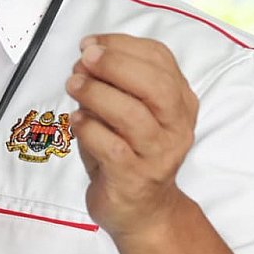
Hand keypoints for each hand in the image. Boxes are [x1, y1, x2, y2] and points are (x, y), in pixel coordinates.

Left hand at [65, 34, 199, 238]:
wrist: (142, 210)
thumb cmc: (129, 151)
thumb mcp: (129, 110)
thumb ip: (115, 83)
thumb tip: (85, 57)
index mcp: (180, 101)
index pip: (160, 59)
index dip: (122, 45)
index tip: (90, 43)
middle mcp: (176, 127)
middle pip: (155, 85)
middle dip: (115, 65)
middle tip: (83, 59)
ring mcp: (158, 154)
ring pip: (132, 115)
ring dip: (97, 94)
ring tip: (74, 85)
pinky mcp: (135, 177)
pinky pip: (111, 147)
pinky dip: (89, 128)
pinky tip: (77, 121)